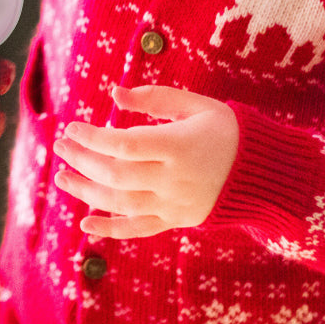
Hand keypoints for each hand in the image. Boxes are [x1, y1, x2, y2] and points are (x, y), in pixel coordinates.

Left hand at [52, 84, 238, 238]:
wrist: (264, 173)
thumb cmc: (227, 130)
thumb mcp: (197, 105)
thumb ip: (155, 98)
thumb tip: (115, 94)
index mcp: (178, 146)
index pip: (125, 145)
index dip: (93, 138)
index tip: (71, 127)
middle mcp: (174, 179)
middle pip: (116, 175)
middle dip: (82, 161)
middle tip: (60, 147)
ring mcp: (174, 204)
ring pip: (121, 203)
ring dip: (86, 192)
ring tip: (62, 178)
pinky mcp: (176, 221)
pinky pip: (138, 229)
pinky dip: (110, 230)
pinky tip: (85, 225)